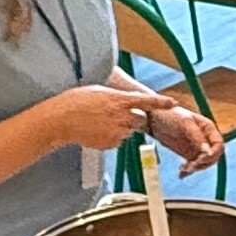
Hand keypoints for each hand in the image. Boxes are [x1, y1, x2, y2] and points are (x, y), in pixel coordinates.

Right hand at [45, 83, 160, 151]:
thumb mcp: (101, 92)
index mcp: (120, 100)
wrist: (62, 119)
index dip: (161, 103)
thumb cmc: (77, 101)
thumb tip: (128, 101)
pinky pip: (118, 141)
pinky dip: (112, 136)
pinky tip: (98, 130)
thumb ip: (118, 97)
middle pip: (140, 119)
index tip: (173, 103)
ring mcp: (117, 132)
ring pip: (128, 131)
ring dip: (121, 127)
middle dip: (134, 117)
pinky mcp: (110, 144)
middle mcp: (121, 117)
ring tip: (101, 121)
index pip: (146, 101)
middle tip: (117, 114)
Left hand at [145, 103, 223, 170]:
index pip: (219, 144)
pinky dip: (188, 171)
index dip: (214, 153)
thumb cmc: (170, 115)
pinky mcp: (188, 154)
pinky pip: (193, 165)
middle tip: (191, 165)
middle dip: (204, 162)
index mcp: (208, 128)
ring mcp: (197, 147)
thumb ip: (196, 136)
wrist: (154, 118)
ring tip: (183, 169)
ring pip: (204, 163)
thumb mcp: (184, 122)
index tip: (204, 157)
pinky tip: (181, 173)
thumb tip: (206, 151)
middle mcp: (205, 139)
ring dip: (195, 168)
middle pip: (213, 156)